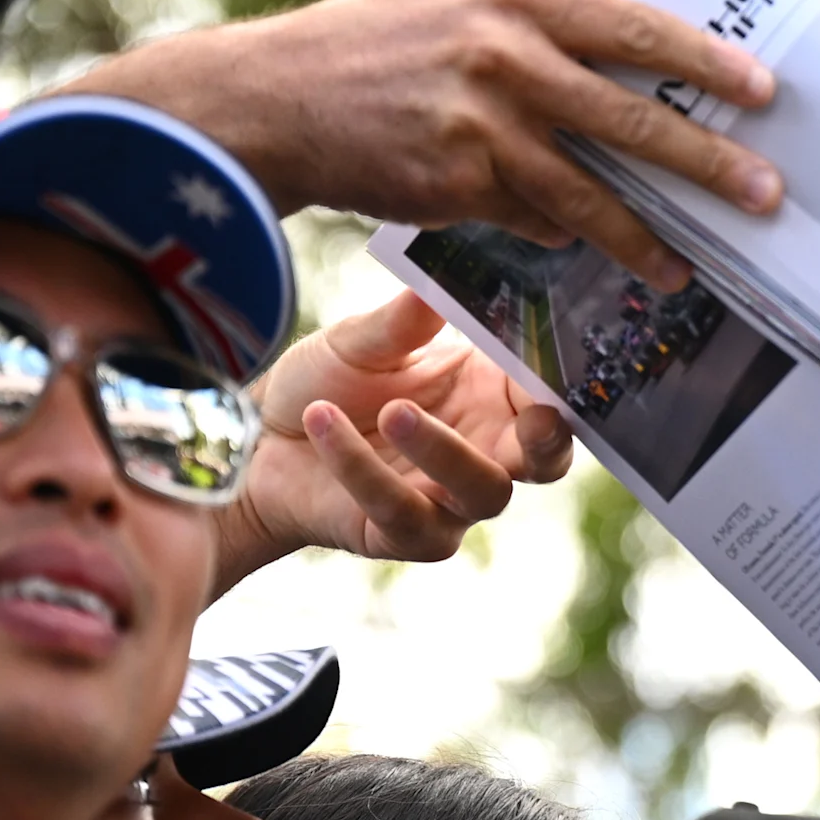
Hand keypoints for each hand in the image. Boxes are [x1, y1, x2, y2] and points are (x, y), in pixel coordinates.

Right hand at [65, 0, 781, 289]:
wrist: (270, 98)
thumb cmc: (368, 48)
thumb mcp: (451, 3)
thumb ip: (531, 25)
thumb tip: (620, 61)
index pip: (632, 25)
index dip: (702, 62)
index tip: (762, 90)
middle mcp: (504, 53)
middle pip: (631, 116)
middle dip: (706, 162)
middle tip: (765, 195)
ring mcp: (481, 122)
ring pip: (590, 191)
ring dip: (646, 235)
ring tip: (688, 267)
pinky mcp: (456, 183)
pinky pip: (531, 219)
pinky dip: (557, 234)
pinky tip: (581, 249)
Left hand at [213, 292, 573, 591]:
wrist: (258, 440)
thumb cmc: (326, 384)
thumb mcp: (360, 341)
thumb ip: (403, 321)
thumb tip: (436, 283)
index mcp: (489, 396)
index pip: (548, 394)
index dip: (561, 383)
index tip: (553, 356)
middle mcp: (483, 451)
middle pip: (546, 460)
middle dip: (549, 442)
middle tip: (537, 417)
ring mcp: (449, 501)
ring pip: (483, 491)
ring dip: (444, 450)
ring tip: (393, 412)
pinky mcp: (405, 536)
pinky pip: (402, 511)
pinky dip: (362, 467)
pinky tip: (321, 421)